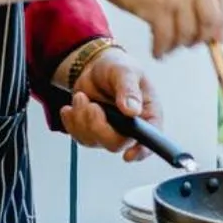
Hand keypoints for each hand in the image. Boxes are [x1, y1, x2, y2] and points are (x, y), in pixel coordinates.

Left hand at [59, 48, 160, 163]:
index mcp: (148, 113)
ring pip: (94, 140)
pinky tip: (73, 106)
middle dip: (98, 126)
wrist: (96, 67)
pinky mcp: (92, 131)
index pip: (151, 139)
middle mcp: (131, 128)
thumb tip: (132, 111)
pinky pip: (79, 136)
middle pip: (116, 143)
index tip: (128, 155)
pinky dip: (71, 121)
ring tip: (81, 97)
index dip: (141, 151)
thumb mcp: (124, 70)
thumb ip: (128, 89)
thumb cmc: (117, 67)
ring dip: (81, 119)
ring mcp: (110, 131)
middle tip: (91, 106)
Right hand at [98, 0, 222, 57]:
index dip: (218, 23)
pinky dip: (162, 49)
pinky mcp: (159, 7)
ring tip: (167, 48)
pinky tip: (157, 51)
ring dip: (178, 45)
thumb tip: (210, 17)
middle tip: (190, 45)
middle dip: (202, 37)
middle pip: (211, 20)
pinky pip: (167, 38)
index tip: (214, 37)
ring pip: (188, 32)